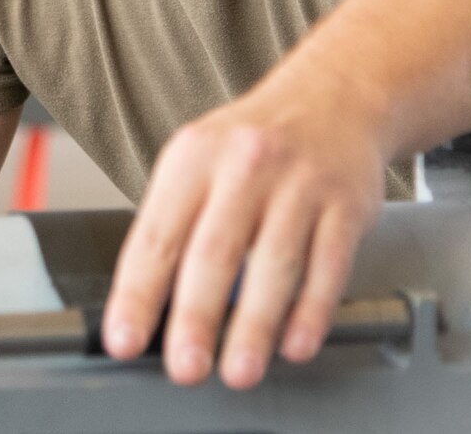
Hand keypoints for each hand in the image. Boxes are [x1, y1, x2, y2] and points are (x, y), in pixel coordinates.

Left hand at [102, 73, 387, 388]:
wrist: (331, 99)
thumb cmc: (251, 145)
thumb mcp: (196, 163)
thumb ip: (175, 224)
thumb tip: (146, 305)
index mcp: (193, 158)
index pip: (156, 235)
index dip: (137, 292)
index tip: (125, 338)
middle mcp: (244, 166)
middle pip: (214, 251)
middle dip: (196, 317)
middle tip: (185, 367)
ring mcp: (299, 184)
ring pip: (274, 264)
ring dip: (255, 326)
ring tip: (239, 369)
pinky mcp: (346, 204)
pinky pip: (328, 266)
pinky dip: (311, 312)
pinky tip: (295, 344)